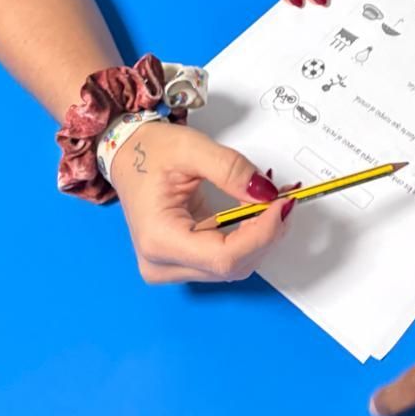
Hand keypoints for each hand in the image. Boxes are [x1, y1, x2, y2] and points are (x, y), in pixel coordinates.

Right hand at [112, 119, 293, 284]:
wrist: (128, 154)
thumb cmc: (149, 152)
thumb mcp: (192, 149)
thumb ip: (232, 170)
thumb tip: (267, 193)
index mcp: (159, 240)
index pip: (224, 257)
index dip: (262, 234)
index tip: (284, 204)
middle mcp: (163, 263)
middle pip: (232, 265)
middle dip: (267, 233)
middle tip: (287, 197)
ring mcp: (173, 266)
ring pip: (234, 265)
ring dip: (262, 235)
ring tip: (276, 201)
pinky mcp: (185, 259)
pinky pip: (228, 256)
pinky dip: (251, 235)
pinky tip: (261, 212)